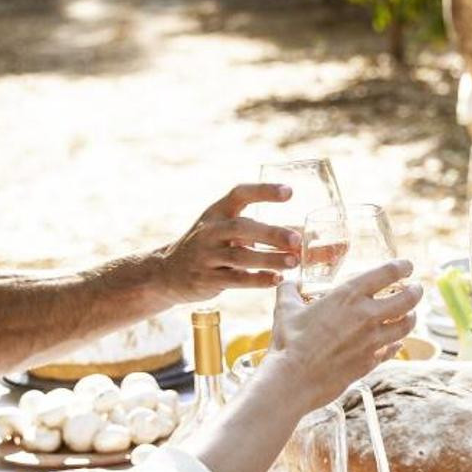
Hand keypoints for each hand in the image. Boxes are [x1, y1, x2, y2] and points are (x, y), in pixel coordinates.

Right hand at [152, 184, 299, 300]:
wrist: (167, 272)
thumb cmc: (209, 248)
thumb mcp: (224, 230)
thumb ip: (257, 232)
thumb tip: (305, 238)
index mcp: (216, 212)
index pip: (240, 194)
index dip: (264, 191)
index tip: (289, 192)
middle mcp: (209, 231)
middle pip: (242, 228)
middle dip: (271, 233)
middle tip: (297, 240)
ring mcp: (206, 255)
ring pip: (240, 256)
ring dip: (269, 259)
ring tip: (293, 262)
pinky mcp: (206, 279)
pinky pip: (235, 279)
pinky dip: (257, 280)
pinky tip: (276, 279)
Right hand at [268, 261, 421, 410]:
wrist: (294, 379)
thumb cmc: (289, 342)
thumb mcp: (285, 309)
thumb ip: (289, 291)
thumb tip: (289, 283)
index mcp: (349, 295)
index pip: (387, 273)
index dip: (402, 266)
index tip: (407, 265)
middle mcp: (367, 316)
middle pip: (407, 300)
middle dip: (416, 292)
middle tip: (416, 289)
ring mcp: (372, 341)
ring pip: (405, 326)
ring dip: (410, 318)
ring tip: (410, 315)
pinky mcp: (370, 363)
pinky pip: (392, 350)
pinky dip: (396, 344)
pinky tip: (394, 343)